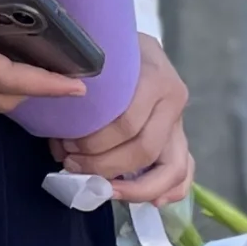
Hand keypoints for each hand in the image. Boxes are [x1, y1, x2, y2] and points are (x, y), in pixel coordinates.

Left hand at [50, 33, 193, 205]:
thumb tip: (61, 142)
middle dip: (105, 165)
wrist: (136, 44)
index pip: (127, 123)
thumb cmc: (110, 52)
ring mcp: (181, 122)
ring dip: (136, 188)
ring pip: (173, 168)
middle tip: (73, 164)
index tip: (65, 146)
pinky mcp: (181, 138)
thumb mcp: (98, 58)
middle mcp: (174, 100)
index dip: (95, 143)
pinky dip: (169, 191)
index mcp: (155, 76)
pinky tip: (150, 201)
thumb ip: (86, 92)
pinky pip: (185, 172)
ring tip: (106, 191)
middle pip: (144, 149)